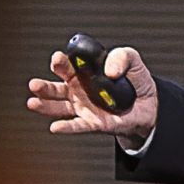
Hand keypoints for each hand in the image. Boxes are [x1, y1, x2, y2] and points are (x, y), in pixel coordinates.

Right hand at [25, 45, 158, 141]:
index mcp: (83, 74)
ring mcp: (84, 108)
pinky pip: (78, 125)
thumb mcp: (132, 61)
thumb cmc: (136, 82)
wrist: (151, 106)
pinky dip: (66, 127)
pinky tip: (55, 127)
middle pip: (56, 88)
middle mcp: (79, 91)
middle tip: (35, 84)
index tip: (58, 59)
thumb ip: (122, 56)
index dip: (60, 62)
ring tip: (33, 103)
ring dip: (45, 106)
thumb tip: (111, 70)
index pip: (67, 66)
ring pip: (60, 107)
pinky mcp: (94, 123)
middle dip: (44, 86)